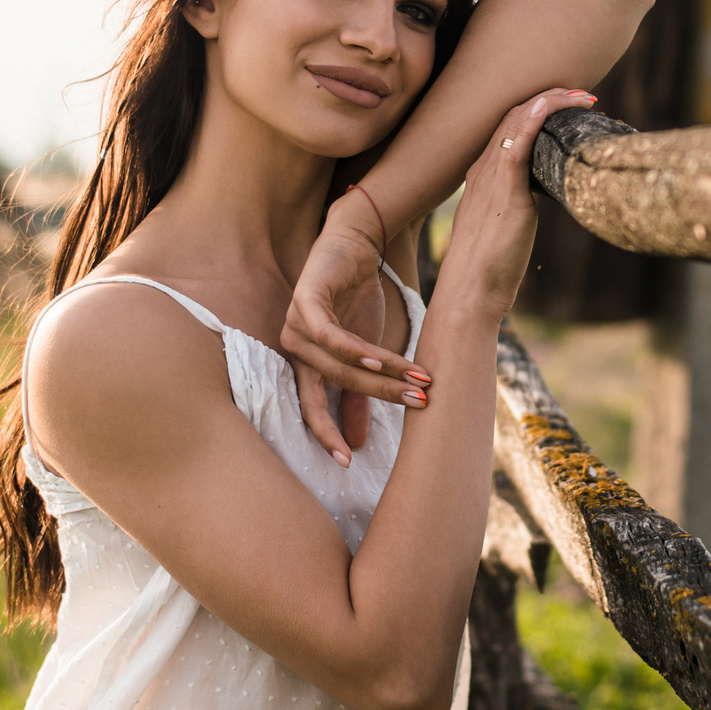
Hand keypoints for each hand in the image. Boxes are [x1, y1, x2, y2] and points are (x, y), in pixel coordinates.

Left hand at [282, 198, 418, 466]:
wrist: (356, 244)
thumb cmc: (357, 298)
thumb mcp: (365, 351)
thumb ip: (360, 394)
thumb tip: (358, 443)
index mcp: (305, 364)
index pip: (311, 407)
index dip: (327, 435)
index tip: (346, 464)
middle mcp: (294, 348)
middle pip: (336, 384)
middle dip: (380, 396)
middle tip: (416, 405)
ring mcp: (295, 324)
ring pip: (338, 364)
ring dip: (381, 374)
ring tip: (415, 382)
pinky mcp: (304, 302)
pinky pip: (330, 336)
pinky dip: (356, 350)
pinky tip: (381, 359)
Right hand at [440, 88, 592, 319]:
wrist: (469, 292)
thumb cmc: (488, 268)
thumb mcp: (501, 227)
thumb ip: (514, 206)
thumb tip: (534, 201)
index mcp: (481, 177)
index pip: (508, 128)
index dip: (536, 109)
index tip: (565, 104)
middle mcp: (484, 170)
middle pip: (513, 117)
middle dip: (548, 99)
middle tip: (579, 95)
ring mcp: (492, 180)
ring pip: (517, 123)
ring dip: (550, 103)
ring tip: (580, 97)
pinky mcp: (505, 194)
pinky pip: (517, 146)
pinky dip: (534, 120)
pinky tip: (551, 105)